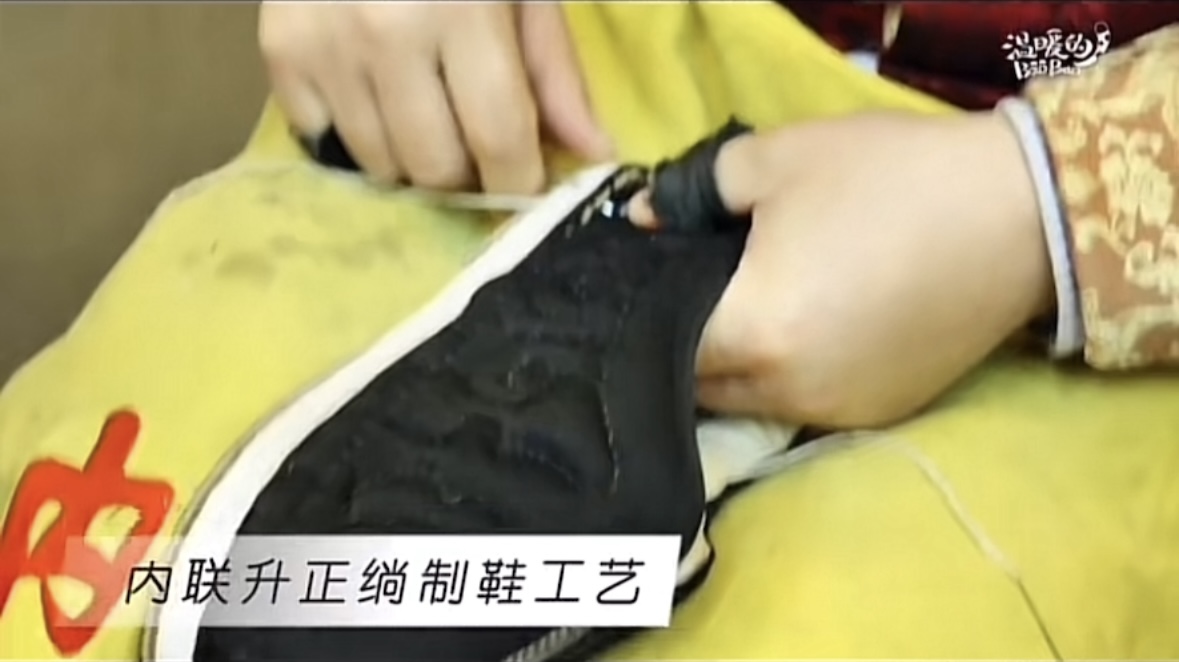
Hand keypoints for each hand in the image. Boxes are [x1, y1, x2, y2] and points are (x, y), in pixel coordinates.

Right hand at [259, 2, 611, 192]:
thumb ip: (554, 69)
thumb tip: (593, 154)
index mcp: (462, 10)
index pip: (498, 139)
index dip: (518, 181)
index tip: (526, 185)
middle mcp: (386, 35)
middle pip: (434, 167)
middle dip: (465, 173)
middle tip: (473, 144)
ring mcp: (325, 46)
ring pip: (378, 165)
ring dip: (410, 158)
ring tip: (423, 112)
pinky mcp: (279, 52)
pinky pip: (321, 141)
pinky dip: (352, 136)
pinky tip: (372, 96)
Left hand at [634, 111, 1054, 427]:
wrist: (1019, 214)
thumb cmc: (890, 178)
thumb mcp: (779, 159)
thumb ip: (694, 191)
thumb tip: (643, 216)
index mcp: (754, 332)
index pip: (662, 345)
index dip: (646, 313)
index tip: (649, 282)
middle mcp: (787, 391)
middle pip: (701, 385)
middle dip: (685, 345)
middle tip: (693, 293)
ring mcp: (836, 410)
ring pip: (751, 401)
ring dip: (736, 367)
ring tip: (747, 310)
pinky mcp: (879, 414)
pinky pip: (803, 405)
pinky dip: (788, 376)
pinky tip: (804, 329)